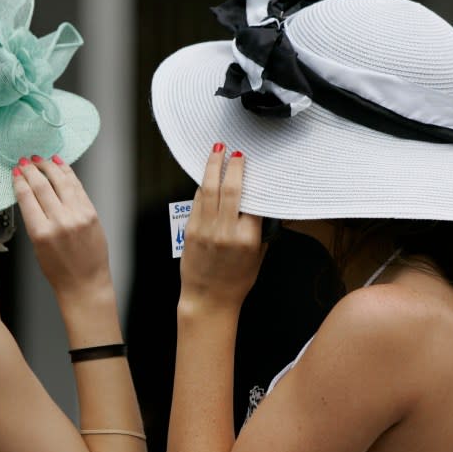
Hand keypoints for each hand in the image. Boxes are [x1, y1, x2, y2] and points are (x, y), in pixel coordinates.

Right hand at [12, 155, 112, 300]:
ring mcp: (78, 216)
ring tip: (41, 158)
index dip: (19, 181)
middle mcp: (60, 221)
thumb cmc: (58, 270)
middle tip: (25, 161)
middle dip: (32, 170)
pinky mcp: (91, 213)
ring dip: (50, 166)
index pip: (27, 197)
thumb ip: (35, 219)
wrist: (85, 284)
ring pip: (62, 181)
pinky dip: (68, 174)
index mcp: (41, 233)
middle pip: (42, 186)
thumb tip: (30, 192)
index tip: (15, 172)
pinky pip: (78, 188)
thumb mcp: (37, 247)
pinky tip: (60, 165)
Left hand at [179, 144, 264, 309]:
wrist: (208, 300)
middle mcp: (226, 231)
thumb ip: (260, 231)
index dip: (254, 179)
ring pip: (209, 189)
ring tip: (217, 152)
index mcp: (248, 238)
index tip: (254, 165)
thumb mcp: (258, 257)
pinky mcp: (191, 230)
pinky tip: (206, 177)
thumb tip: (262, 206)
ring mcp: (206, 230)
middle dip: (233, 166)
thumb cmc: (235, 282)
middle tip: (236, 151)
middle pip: (231, 188)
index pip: (254, 200)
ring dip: (213, 167)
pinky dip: (202, 186)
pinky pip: (197, 201)